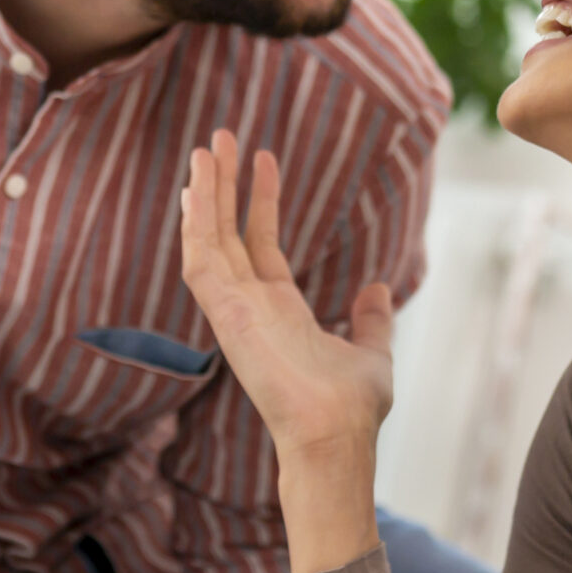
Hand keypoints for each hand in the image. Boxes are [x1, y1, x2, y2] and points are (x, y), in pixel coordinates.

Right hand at [182, 132, 394, 572]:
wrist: (337, 435)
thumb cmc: (351, 408)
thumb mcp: (372, 351)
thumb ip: (371, 320)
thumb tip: (378, 288)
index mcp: (279, 311)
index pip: (259, 244)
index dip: (259, 200)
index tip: (262, 158)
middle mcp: (250, 306)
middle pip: (226, 233)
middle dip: (221, 186)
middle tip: (218, 137)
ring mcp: (233, 310)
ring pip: (208, 240)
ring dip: (204, 195)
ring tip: (206, 146)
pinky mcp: (225, 316)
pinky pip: (201, 263)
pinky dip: (195, 227)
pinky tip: (193, 191)